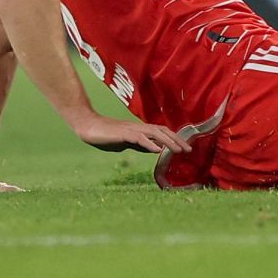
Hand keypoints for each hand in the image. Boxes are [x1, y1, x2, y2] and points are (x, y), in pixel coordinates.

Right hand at [70, 113, 189, 154]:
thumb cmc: (105, 135)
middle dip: (177, 140)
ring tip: (178, 150)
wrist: (88, 126)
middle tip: (189, 149)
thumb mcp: (126, 143)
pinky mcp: (123, 134)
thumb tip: (153, 149)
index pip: (162, 132)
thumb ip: (139, 145)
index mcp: (140, 130)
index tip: (185, 148)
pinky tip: (157, 150)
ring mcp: (131, 130)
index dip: (175, 139)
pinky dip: (149, 144)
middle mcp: (139, 128)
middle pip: (162, 131)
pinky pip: (139, 138)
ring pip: (154, 133)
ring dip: (168, 142)